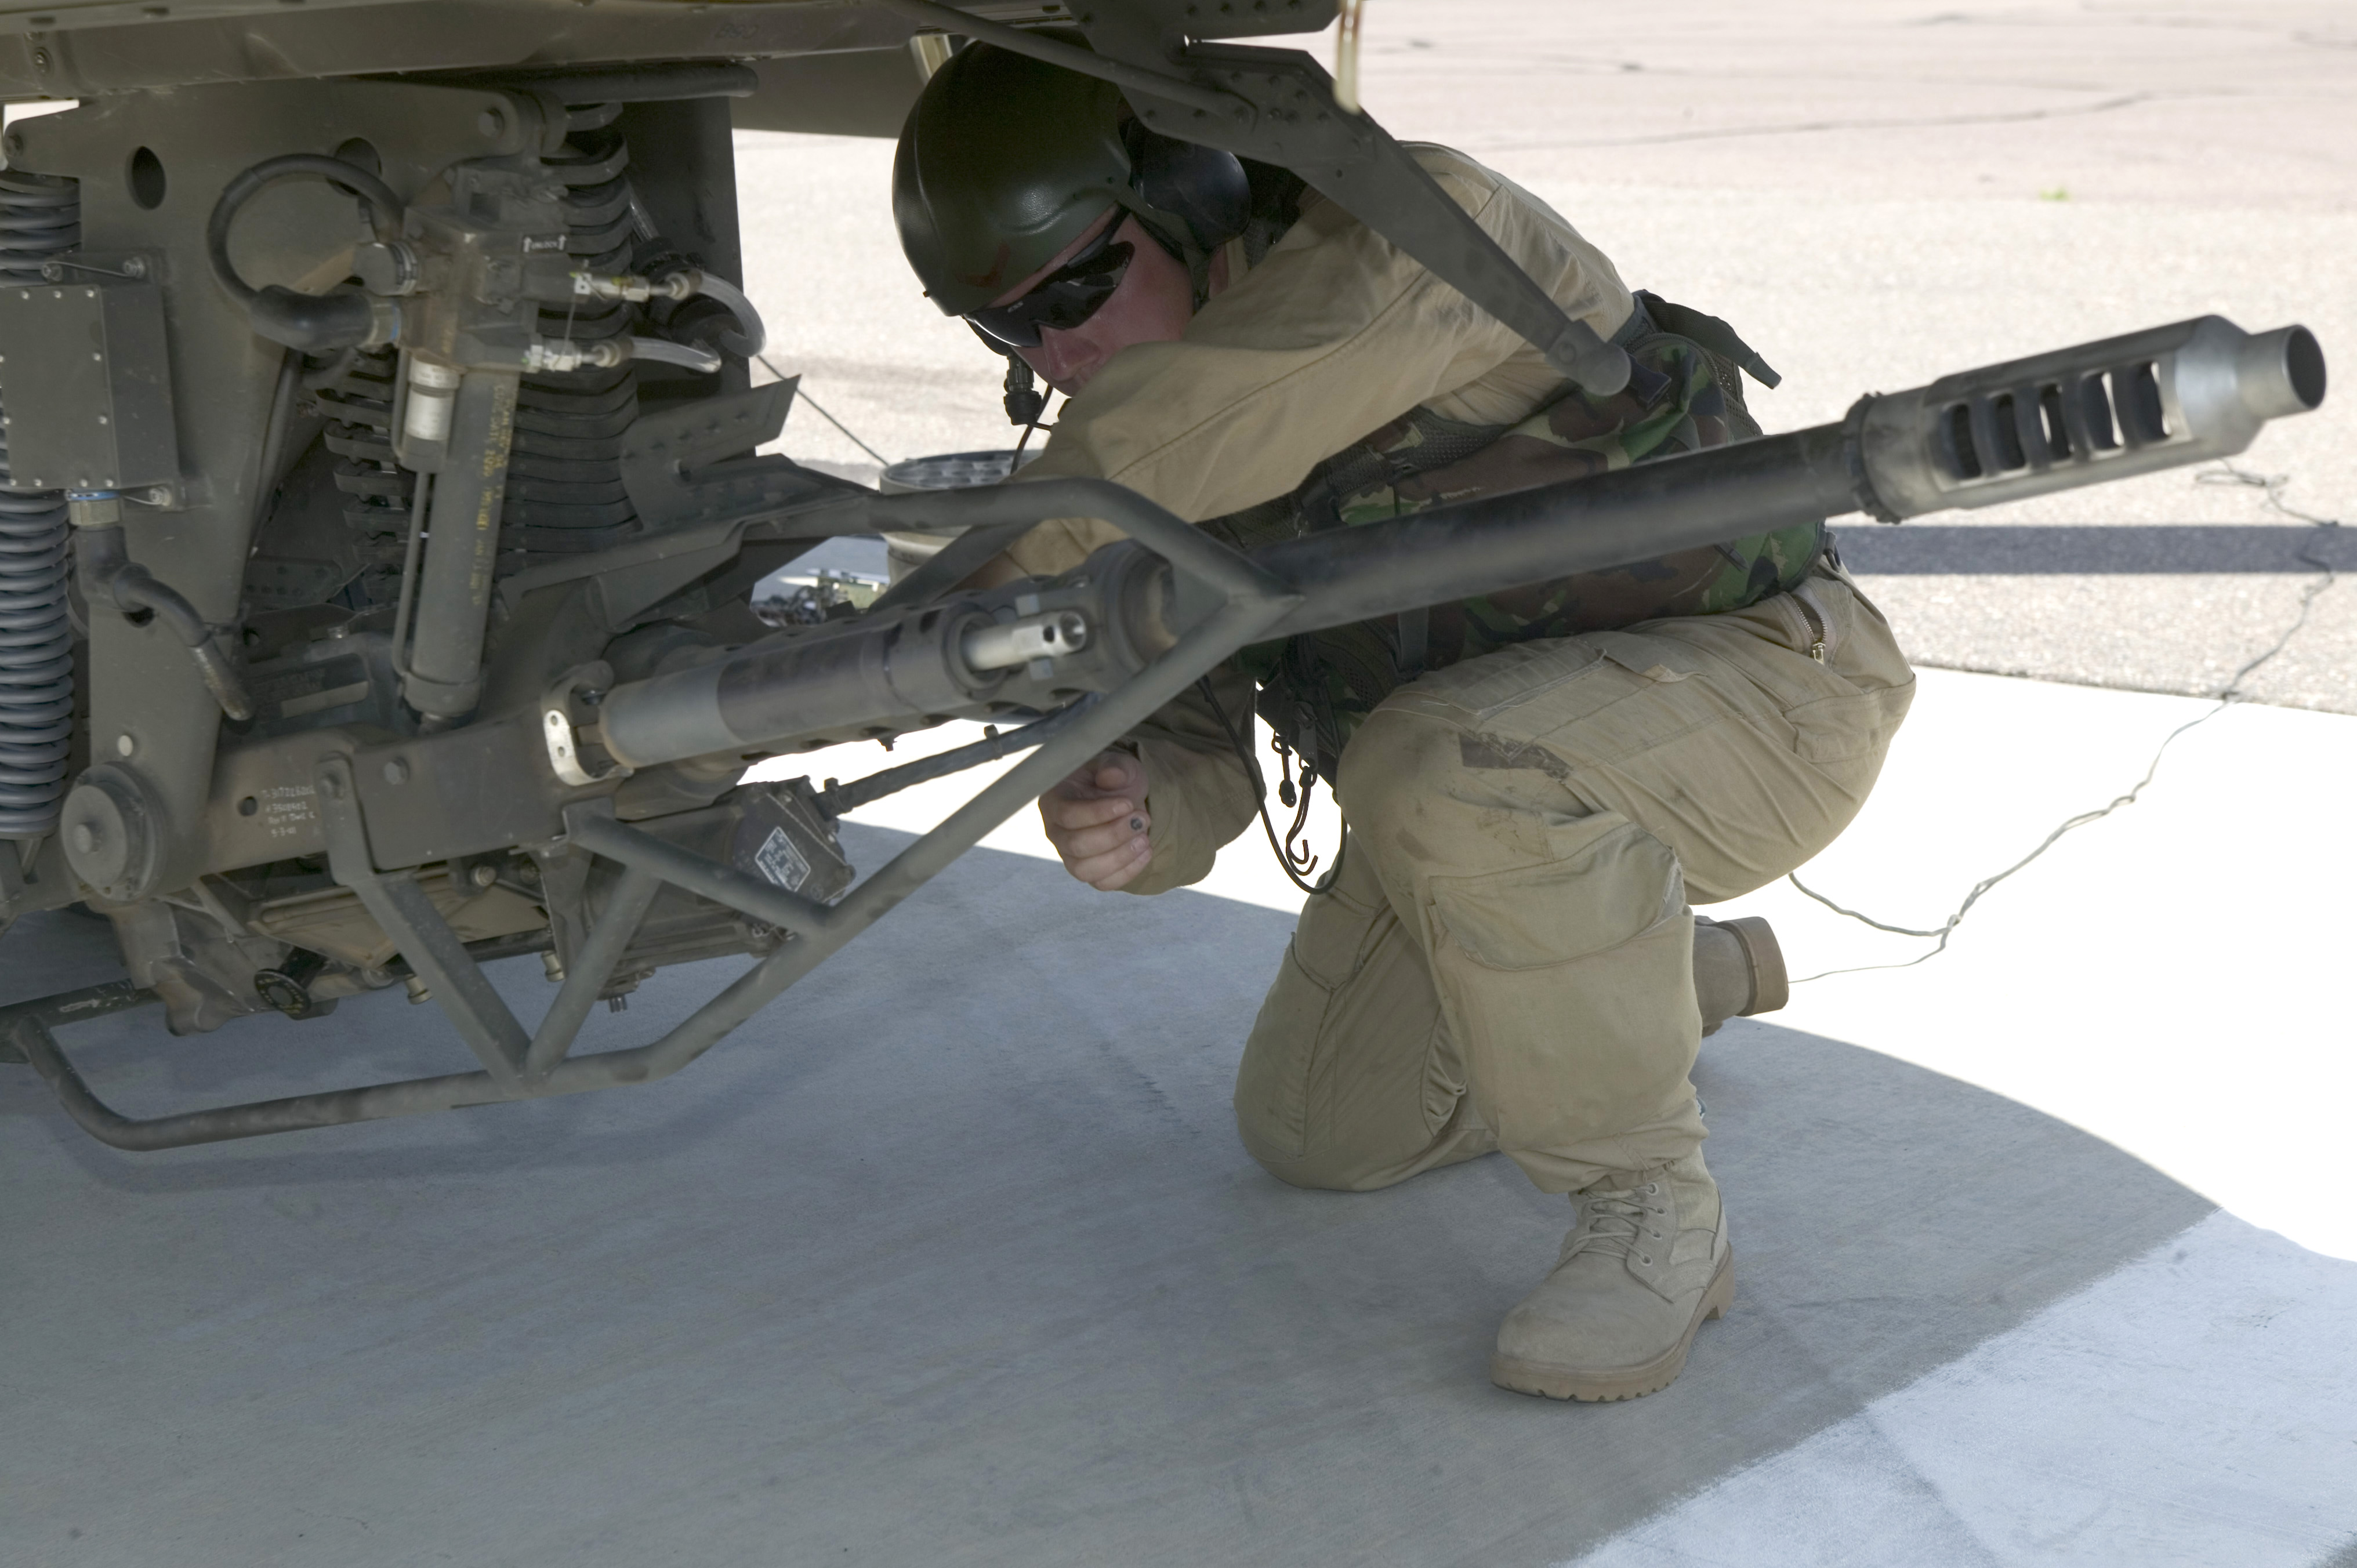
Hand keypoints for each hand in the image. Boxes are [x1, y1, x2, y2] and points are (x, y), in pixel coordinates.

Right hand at [1040, 749, 1153, 890]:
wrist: (1125, 800)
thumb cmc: (1114, 780)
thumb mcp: (1118, 765)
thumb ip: (1114, 767)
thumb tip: (1110, 776)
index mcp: (1054, 801)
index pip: (1067, 815)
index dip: (1098, 813)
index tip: (1128, 805)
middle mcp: (1056, 832)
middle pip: (1076, 845)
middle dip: (1114, 835)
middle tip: (1142, 820)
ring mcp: (1069, 856)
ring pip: (1085, 870)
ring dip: (1120, 857)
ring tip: (1145, 839)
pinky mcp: (1088, 872)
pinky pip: (1102, 883)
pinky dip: (1127, 872)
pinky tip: (1146, 852)